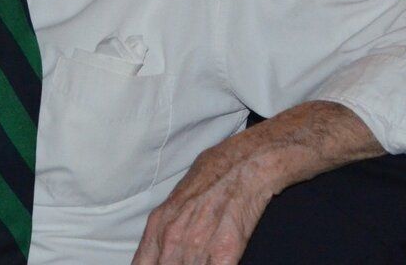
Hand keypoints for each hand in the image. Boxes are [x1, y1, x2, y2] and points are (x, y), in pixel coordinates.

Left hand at [132, 101, 383, 263]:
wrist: (261, 152)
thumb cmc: (226, 171)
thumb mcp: (188, 194)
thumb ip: (173, 225)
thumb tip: (165, 249)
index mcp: (162, 220)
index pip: (144, 261)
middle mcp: (175, 227)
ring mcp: (200, 232)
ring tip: (206, 263)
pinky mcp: (228, 235)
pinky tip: (222, 264)